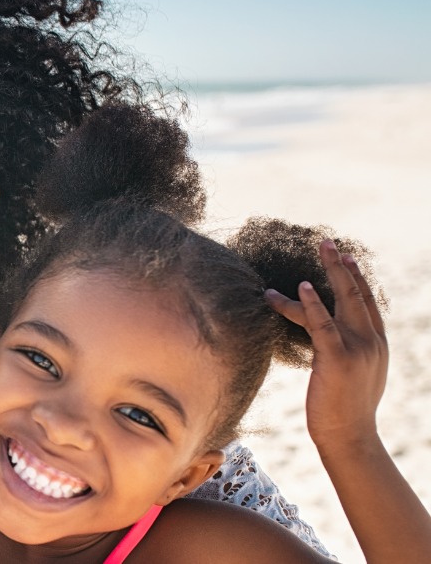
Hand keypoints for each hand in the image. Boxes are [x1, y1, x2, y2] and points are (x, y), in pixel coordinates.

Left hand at [264, 239, 387, 452]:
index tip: (346, 257)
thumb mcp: (354, 375)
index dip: (357, 278)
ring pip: (343, 300)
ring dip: (330, 271)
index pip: (367, 303)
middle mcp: (372, 342)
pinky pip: (322, 324)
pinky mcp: (337, 358)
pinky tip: (301, 286)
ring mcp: (358, 349)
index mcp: (377, 344)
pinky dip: (311, 303)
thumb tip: (332, 343)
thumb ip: (348, 353)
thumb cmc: (345, 410)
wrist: (350, 437)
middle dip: (343, 265)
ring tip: (319, 249)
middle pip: (357, 293)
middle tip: (328, 242)